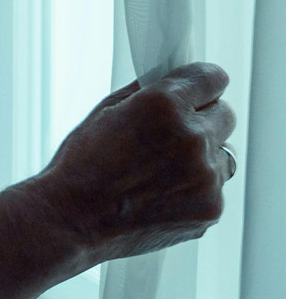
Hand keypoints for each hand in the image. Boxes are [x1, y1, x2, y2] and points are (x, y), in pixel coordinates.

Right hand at [33, 61, 236, 265]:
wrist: (73, 220)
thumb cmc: (81, 167)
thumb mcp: (104, 112)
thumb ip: (146, 93)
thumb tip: (171, 82)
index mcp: (163, 106)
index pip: (212, 77)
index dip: (202, 83)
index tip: (198, 90)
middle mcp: (191, 138)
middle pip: (225, 115)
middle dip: (203, 119)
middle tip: (173, 134)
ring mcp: (205, 177)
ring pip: (222, 155)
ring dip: (202, 157)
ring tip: (162, 170)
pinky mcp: (211, 208)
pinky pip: (215, 188)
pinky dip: (195, 189)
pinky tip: (161, 193)